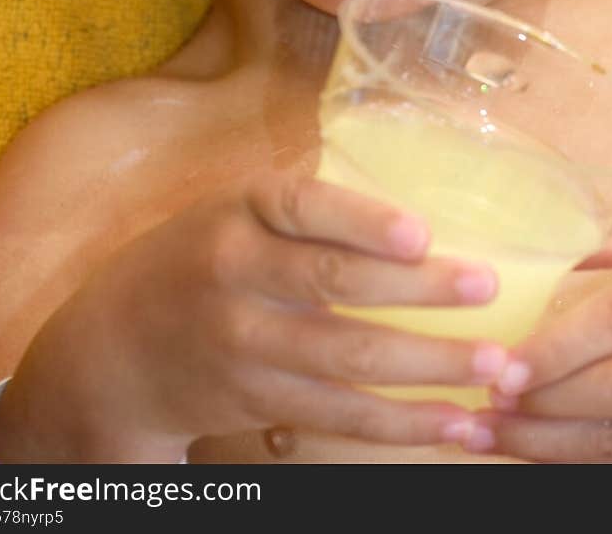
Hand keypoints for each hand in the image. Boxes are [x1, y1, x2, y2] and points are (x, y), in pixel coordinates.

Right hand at [0, 173, 511, 461]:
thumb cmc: (200, 255)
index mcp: (240, 211)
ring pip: (347, 363)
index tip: (422, 233)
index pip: (303, 206)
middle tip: (488, 289)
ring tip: (499, 370)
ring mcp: (244, 345)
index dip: (362, 220)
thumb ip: (308, 204)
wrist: (113, 349)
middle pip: (335, 287)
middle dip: (420, 293)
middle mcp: (237, 274)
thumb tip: (424, 188)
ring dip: (430, 369)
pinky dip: (404, 424)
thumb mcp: (234, 208)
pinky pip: (340, 417)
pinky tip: (458, 423)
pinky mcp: (258, 401)